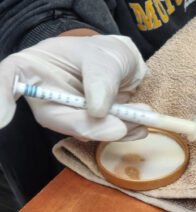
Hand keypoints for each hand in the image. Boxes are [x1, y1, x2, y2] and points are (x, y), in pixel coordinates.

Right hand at [0, 35, 149, 141]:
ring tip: (142, 119)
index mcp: (35, 68)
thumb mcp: (104, 56)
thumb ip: (101, 78)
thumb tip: (97, 110)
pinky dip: (124, 133)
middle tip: (120, 127)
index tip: (2, 119)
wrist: (121, 65)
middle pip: (55, 116)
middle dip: (88, 126)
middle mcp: (46, 95)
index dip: (0, 98)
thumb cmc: (103, 54)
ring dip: (114, 129)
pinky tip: (141, 128)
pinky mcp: (86, 126)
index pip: (8, 80)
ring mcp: (66, 113)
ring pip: (83, 130)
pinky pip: (102, 134)